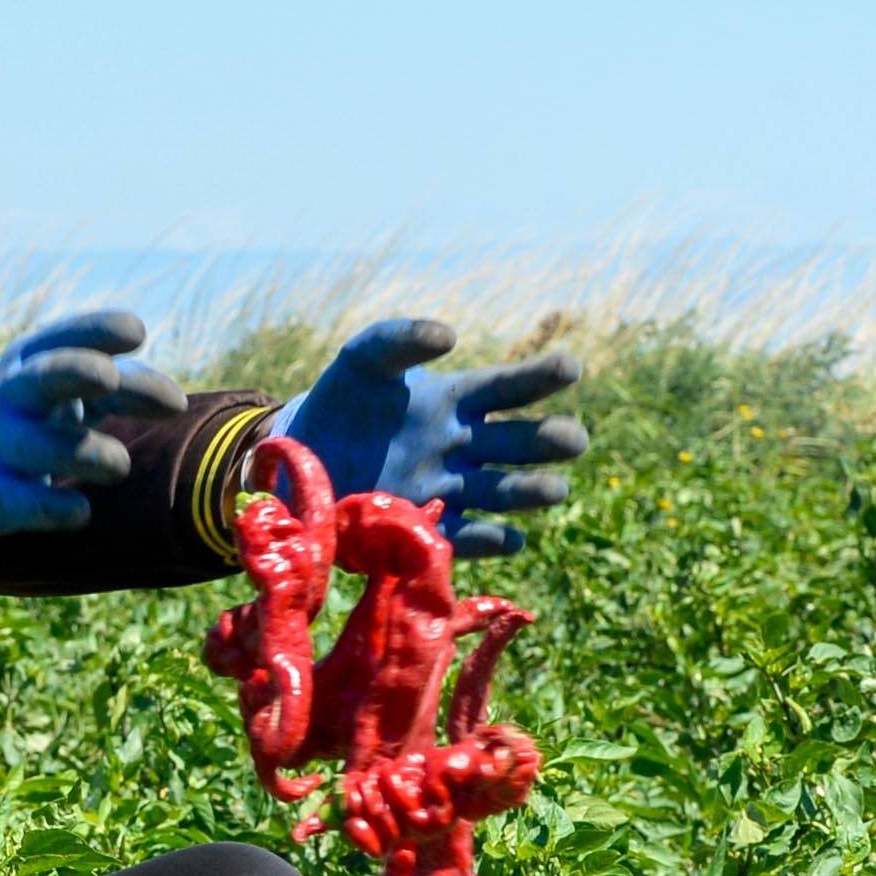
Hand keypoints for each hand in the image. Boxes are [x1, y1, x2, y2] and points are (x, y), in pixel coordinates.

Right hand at [0, 310, 190, 535]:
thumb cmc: (50, 408)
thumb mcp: (85, 386)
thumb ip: (132, 386)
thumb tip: (175, 403)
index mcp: (34, 359)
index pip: (66, 337)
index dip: (98, 331)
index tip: (136, 333)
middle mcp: (11, 396)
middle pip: (38, 379)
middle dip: (72, 372)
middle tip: (110, 377)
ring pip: (31, 446)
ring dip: (78, 452)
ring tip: (120, 464)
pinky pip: (15, 502)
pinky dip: (47, 507)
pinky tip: (81, 511)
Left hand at [275, 318, 588, 552]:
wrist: (302, 457)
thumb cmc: (342, 402)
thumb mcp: (364, 361)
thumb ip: (400, 339)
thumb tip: (449, 335)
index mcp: (457, 402)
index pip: (507, 389)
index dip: (539, 377)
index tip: (571, 367)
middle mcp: (463, 448)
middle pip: (516, 444)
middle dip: (547, 441)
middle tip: (573, 439)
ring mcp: (448, 491)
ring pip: (501, 492)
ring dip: (529, 492)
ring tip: (556, 489)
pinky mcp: (427, 529)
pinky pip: (465, 537)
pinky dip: (489, 540)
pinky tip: (511, 538)